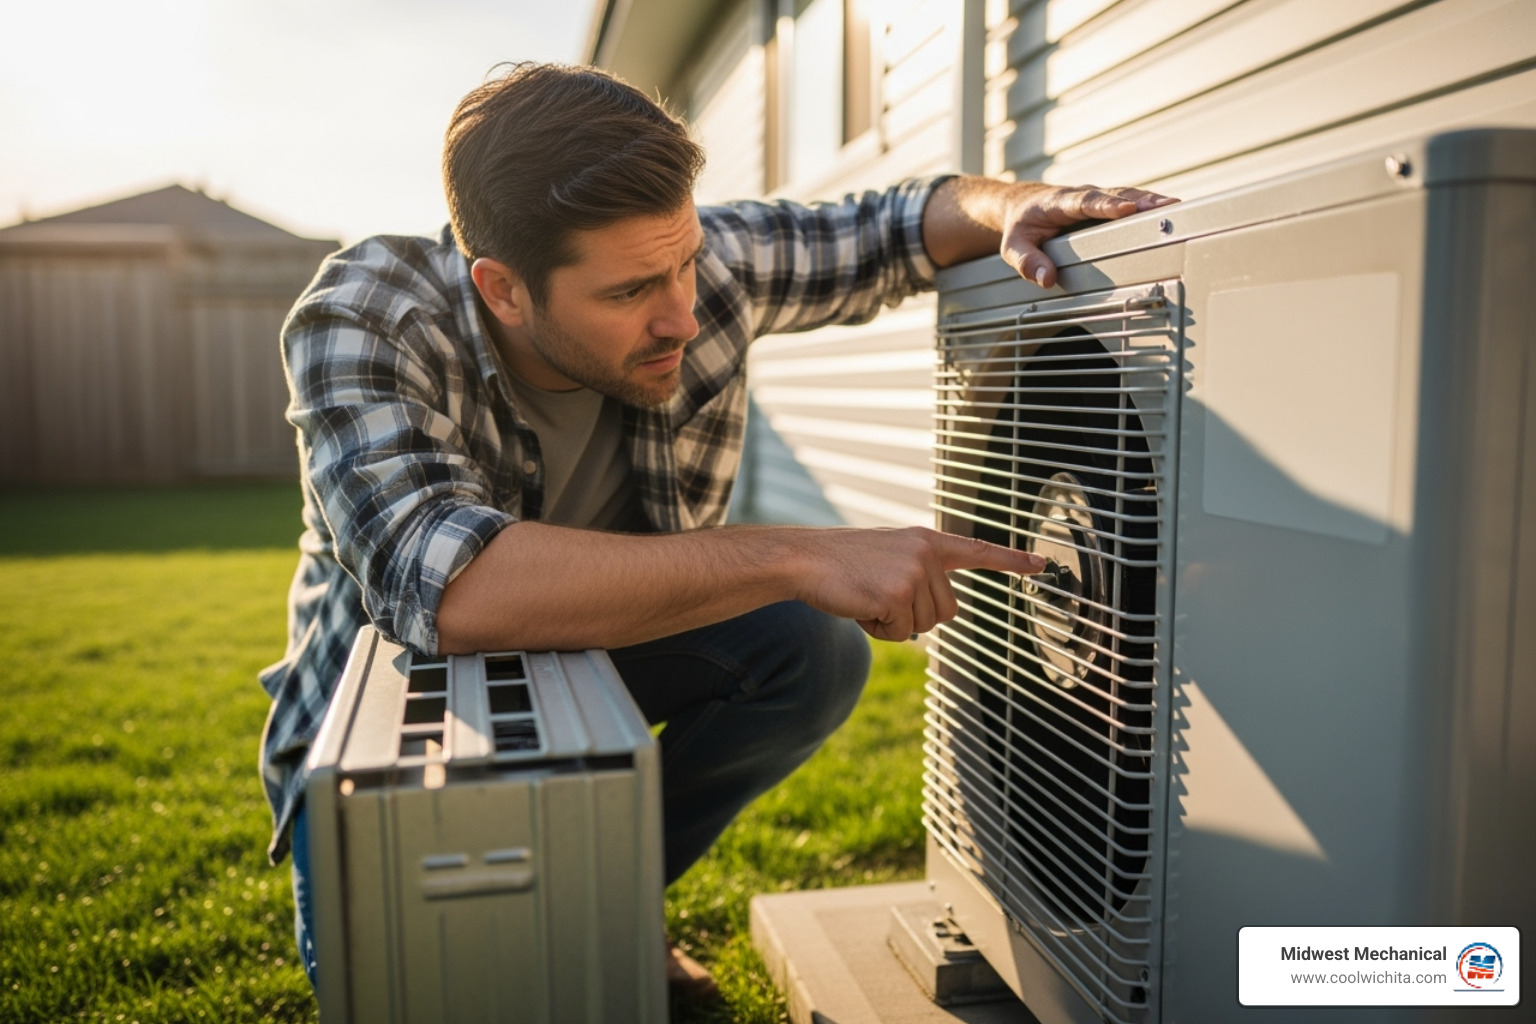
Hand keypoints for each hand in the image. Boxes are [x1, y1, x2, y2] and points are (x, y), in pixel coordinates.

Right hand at [794, 527, 1045, 641]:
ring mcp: (913, 572)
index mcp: (926, 541)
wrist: (804, 560)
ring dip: (895, 623)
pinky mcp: (897, 594)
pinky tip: (860, 606)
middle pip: (947, 611)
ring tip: (867, 597)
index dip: (1010, 560)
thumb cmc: (841, 563)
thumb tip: (938, 612)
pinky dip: (878, 630)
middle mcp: (926, 553)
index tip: (1040, 564)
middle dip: (915, 615)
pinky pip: (901, 633)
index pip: (977, 551)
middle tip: (879, 595)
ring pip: (925, 624)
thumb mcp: (889, 556)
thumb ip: (919, 573)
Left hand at [1000, 183, 1175, 287]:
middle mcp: (1082, 196)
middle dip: (1140, 201)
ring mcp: (1098, 198)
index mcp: (1059, 202)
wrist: (1022, 205)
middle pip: (1115, 195)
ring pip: (1128, 196)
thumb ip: (1027, 262)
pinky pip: (1130, 202)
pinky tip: (1171, 214)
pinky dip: (1149, 207)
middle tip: (1165, 207)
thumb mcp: (1013, 246)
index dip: (1106, 205)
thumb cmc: (1020, 226)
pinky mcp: (1107, 205)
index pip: (1085, 202)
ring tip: (1176, 209)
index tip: (1125, 209)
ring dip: (1151, 202)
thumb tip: (1047, 279)